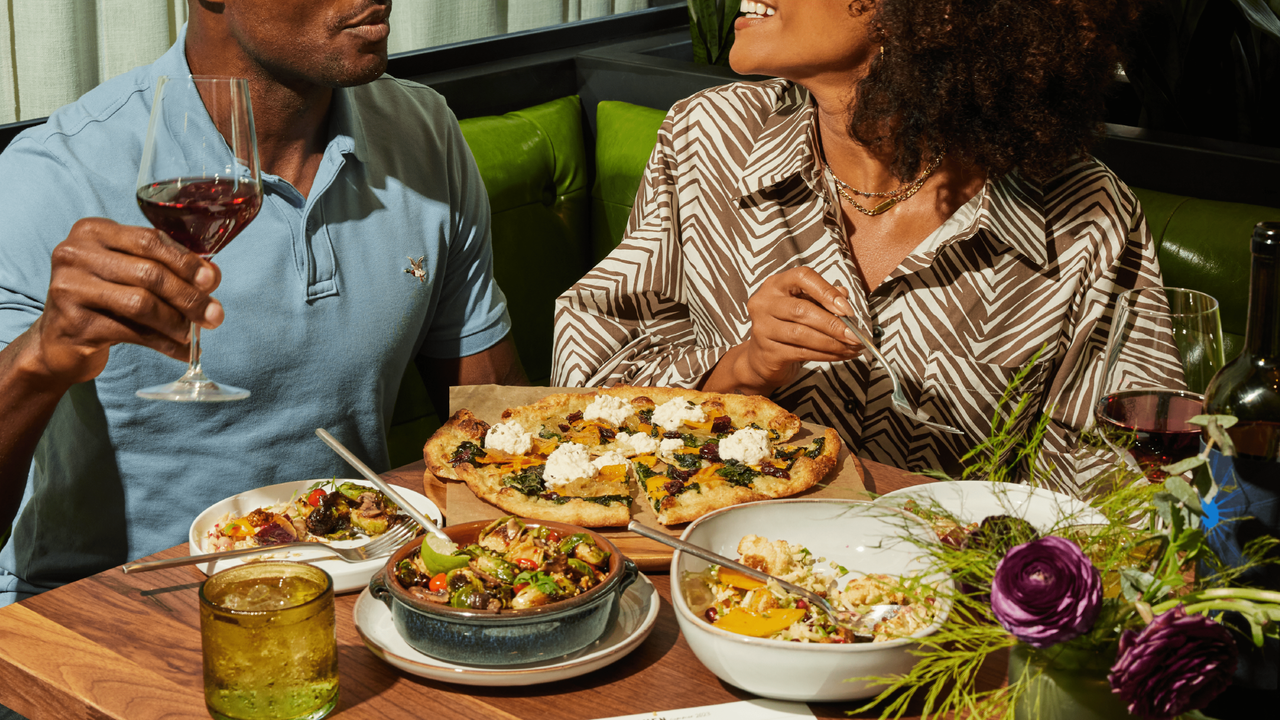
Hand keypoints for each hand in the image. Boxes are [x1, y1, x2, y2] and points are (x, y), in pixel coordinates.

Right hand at [28, 217, 223, 385]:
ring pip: (141, 303)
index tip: (212, 281)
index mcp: (93, 231)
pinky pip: (132, 332)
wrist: (58, 342)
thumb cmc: (103, 301)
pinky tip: (181, 352)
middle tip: (215, 316)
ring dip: (177, 322)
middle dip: (189, 296)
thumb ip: (168, 269)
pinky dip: (163, 344)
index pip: (149, 240)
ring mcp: (70, 287)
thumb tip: (212, 276)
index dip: (186, 262)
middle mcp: (75, 254)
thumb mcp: (130, 275)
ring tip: (195, 335)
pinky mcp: (73, 322)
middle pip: (149, 273)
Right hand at [722, 267, 862, 393]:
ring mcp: (763, 328)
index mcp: (776, 284)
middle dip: (833, 324)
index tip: (847, 309)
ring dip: (832, 342)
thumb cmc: (787, 325)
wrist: (762, 357)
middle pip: (802, 310)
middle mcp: (764, 303)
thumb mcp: (804, 304)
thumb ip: (823, 297)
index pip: (802, 277)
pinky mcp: (768, 352)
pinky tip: (840, 355)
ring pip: (802, 334)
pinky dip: (826, 355)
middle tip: (855, 335)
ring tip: (852, 347)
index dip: (827, 292)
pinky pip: (802, 352)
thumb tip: (845, 296)